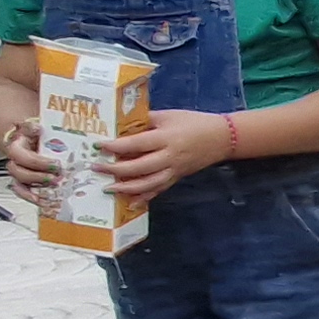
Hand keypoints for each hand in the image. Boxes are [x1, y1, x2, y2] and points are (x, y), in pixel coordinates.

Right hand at [0, 118, 61, 201]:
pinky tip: (44, 201)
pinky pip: (24, 191)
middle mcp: (14, 161)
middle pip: (18, 172)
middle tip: (56, 176)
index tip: (56, 163)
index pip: (19, 155)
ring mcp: (19, 172)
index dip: (37, 162)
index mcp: (15, 146)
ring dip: (36, 188)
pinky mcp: (25, 182)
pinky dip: (33, 197)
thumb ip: (32, 127)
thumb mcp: (33, 126)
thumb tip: (37, 128)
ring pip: (20, 184)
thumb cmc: (32, 133)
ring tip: (53, 187)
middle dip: (38, 176)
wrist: (29, 138)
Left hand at [97, 109, 228, 208]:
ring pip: (148, 184)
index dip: (116, 146)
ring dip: (127, 188)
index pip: (137, 143)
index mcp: (166, 138)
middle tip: (96, 167)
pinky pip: (159, 190)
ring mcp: (174, 170)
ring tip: (108, 188)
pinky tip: (130, 202)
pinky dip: (144, 197)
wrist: (221, 138)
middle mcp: (169, 157)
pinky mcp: (177, 178)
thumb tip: (120, 125)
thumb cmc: (193, 122)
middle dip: (116, 169)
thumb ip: (145, 120)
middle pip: (140, 167)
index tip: (98, 146)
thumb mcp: (168, 116)